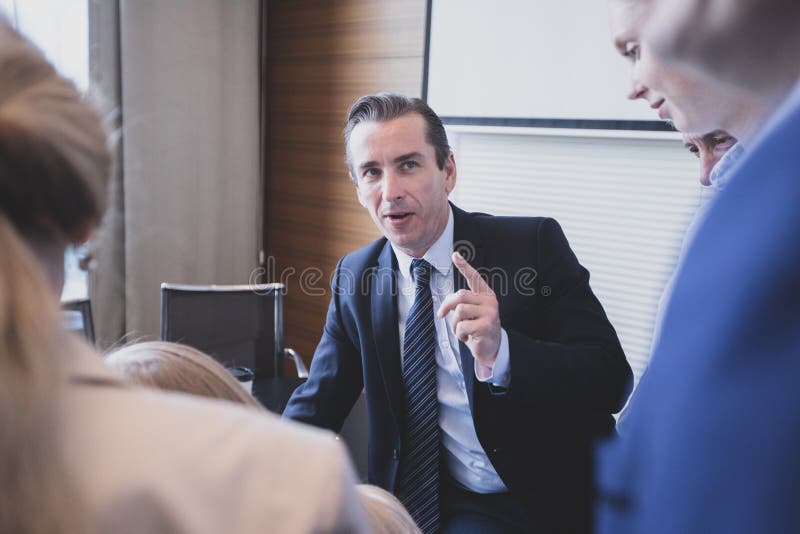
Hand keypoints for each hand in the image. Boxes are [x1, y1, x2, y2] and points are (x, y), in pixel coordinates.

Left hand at [437, 251, 501, 371]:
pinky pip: (462, 326)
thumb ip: (461, 304)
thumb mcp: (469, 313)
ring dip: (455, 323)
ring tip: (462, 330)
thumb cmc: (477, 328)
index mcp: (486, 295)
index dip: (464, 266)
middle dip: (447, 305)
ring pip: (459, 311)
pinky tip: (468, 337)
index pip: (474, 277)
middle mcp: (490, 301)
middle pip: (460, 295)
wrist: (491, 347)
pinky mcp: (486, 326)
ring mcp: (490, 313)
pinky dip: (459, 334)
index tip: (455, 255)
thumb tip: (445, 307)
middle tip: (441, 315)